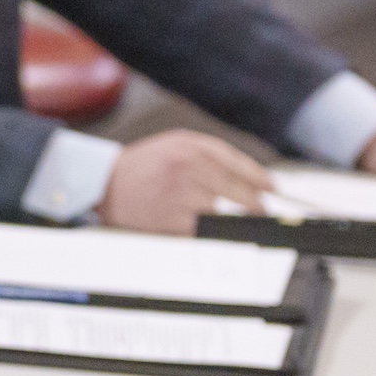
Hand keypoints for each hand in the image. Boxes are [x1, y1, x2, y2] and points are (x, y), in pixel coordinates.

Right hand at [97, 130, 272, 234]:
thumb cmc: (141, 165)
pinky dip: (210, 233)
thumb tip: (249, 175)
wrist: (103, 184)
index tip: (273, 189)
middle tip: (261, 210)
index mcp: (192, 148)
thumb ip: (211, 153)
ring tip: (232, 221)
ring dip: (233, 220)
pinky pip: (204, 231)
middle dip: (254, 204)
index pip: (239, 165)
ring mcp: (182, 197)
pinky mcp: (174, 222)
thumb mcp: (175, 143)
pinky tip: (207, 230)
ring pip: (224, 213)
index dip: (261, 179)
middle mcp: (189, 170)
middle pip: (238, 192)